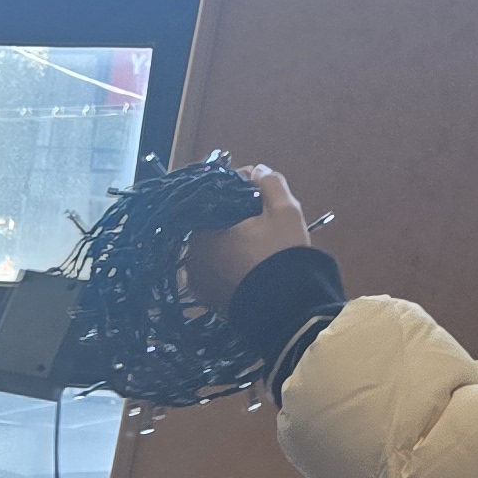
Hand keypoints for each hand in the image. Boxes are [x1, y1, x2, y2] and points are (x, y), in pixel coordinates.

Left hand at [183, 164, 312, 316]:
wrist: (286, 307)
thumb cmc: (282, 254)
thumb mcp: (284, 209)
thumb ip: (268, 182)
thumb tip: (255, 170)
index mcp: (203, 229)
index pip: (212, 202)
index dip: (234, 195)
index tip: (255, 197)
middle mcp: (191, 254)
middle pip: (210, 227)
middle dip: (231, 221)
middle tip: (259, 224)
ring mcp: (195, 279)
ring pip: (210, 251)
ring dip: (227, 244)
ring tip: (256, 246)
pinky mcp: (205, 299)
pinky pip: (212, 274)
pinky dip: (226, 267)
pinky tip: (248, 266)